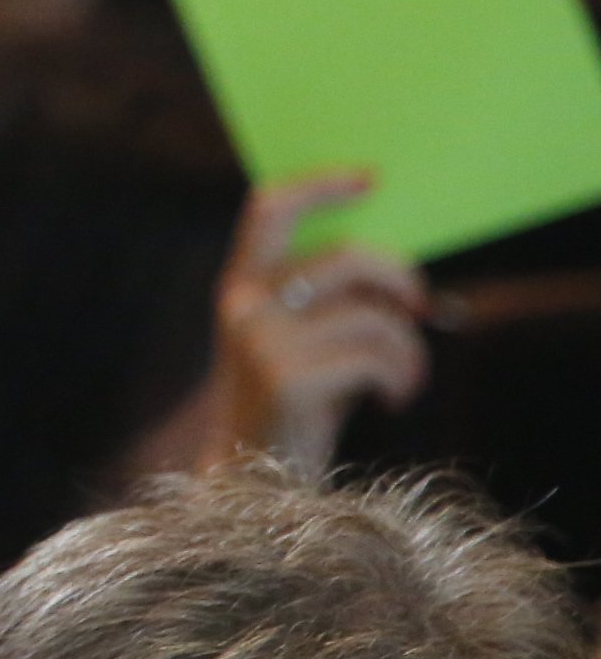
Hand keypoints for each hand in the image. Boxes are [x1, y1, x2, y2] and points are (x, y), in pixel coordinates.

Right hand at [214, 169, 427, 477]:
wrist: (252, 479)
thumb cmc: (293, 403)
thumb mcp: (298, 339)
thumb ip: (329, 298)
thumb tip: (399, 273)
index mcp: (239, 286)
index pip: (269, 210)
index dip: (321, 185)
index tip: (372, 179)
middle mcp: (243, 306)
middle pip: (347, 257)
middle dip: (401, 280)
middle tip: (419, 308)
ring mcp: (263, 342)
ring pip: (375, 317)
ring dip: (409, 350)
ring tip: (403, 378)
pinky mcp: (289, 380)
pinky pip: (377, 358)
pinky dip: (402, 380)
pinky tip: (390, 399)